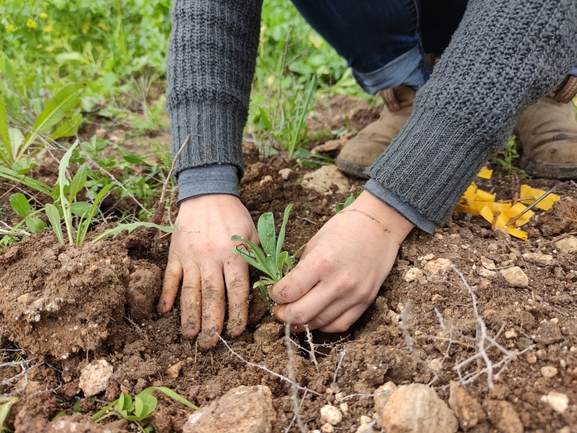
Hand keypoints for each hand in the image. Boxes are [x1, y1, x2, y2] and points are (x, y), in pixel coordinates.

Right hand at [159, 195, 257, 347]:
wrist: (207, 192)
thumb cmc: (233, 216)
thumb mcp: (253, 234)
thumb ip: (257, 259)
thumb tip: (267, 287)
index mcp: (233, 253)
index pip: (236, 289)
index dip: (237, 312)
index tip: (236, 331)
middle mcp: (210, 257)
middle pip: (211, 295)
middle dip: (211, 322)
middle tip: (210, 344)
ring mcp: (190, 256)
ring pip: (189, 290)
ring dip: (189, 315)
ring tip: (190, 335)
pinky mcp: (175, 253)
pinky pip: (170, 276)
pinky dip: (166, 294)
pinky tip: (164, 312)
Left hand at [269, 191, 413, 332]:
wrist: (379, 226)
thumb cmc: (344, 229)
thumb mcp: (314, 243)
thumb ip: (300, 270)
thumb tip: (284, 292)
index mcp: (321, 262)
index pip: (288, 292)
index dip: (275, 295)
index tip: (273, 292)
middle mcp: (338, 282)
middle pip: (300, 314)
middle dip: (283, 315)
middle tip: (278, 310)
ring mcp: (354, 295)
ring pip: (318, 323)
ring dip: (301, 322)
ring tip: (294, 315)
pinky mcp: (365, 302)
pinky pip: (339, 325)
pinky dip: (323, 325)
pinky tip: (315, 317)